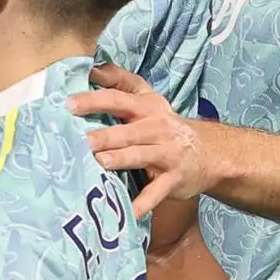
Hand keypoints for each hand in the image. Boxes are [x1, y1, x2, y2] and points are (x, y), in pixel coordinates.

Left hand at [69, 64, 211, 216]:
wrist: (210, 153)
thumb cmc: (166, 126)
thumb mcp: (150, 99)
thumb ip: (123, 82)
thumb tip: (94, 67)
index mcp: (147, 108)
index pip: (119, 100)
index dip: (95, 101)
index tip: (70, 104)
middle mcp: (157, 129)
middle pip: (128, 131)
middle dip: (105, 136)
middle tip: (82, 141)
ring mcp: (167, 155)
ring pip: (140, 156)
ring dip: (120, 160)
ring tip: (100, 163)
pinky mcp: (173, 179)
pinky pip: (155, 193)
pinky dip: (142, 204)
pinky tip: (128, 213)